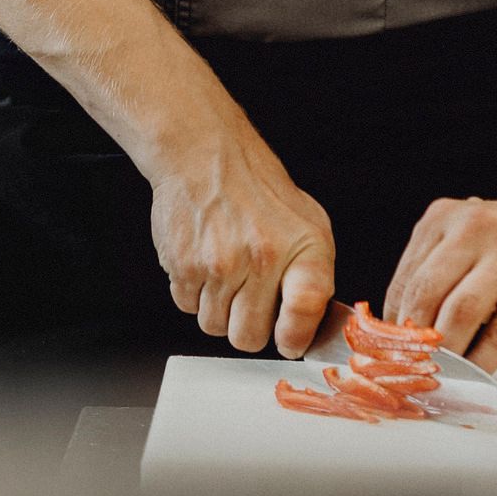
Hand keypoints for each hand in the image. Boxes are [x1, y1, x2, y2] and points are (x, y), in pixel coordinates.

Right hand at [148, 125, 336, 356]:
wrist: (205, 155)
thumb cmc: (257, 189)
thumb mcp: (308, 222)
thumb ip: (312, 276)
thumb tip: (306, 328)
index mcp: (302, 247)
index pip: (305, 310)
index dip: (295, 336)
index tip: (289, 340)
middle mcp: (262, 257)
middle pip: (250, 337)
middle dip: (248, 327)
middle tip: (249, 300)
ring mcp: (219, 264)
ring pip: (215, 326)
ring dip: (218, 309)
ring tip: (225, 273)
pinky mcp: (184, 265)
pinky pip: (188, 307)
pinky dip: (194, 292)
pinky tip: (204, 262)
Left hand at [384, 191, 496, 367]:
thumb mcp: (465, 236)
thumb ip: (434, 271)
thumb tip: (401, 327)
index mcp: (445, 218)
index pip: (407, 278)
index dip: (393, 321)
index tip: (391, 349)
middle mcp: (474, 230)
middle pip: (427, 294)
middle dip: (414, 339)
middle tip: (410, 366)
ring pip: (460, 314)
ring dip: (445, 352)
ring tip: (438, 373)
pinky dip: (482, 360)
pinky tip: (474, 373)